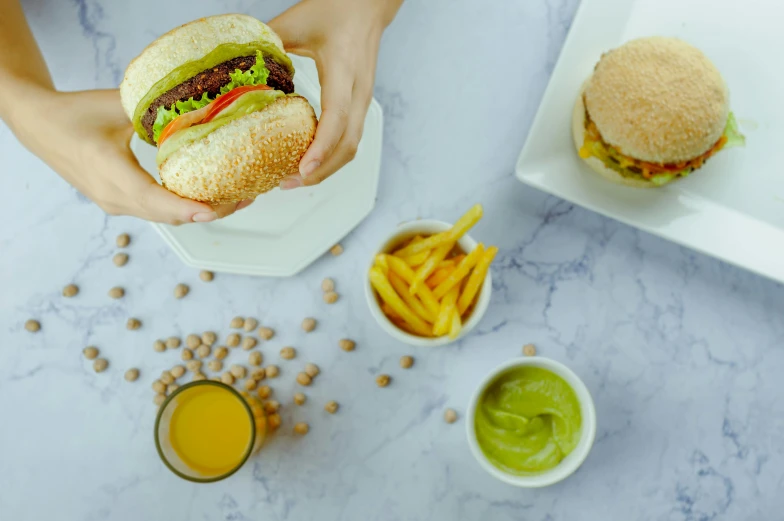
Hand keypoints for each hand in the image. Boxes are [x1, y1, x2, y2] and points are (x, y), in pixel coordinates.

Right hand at [10, 88, 252, 223]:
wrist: (38, 126)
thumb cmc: (73, 113)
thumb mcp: (115, 105)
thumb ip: (155, 110)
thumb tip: (200, 107)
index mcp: (109, 172)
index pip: (153, 199)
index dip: (185, 207)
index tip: (214, 209)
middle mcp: (113, 197)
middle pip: (168, 215)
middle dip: (209, 210)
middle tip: (245, 197)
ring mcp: (116, 204)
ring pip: (165, 217)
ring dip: (200, 211)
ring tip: (236, 198)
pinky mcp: (119, 202)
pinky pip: (158, 211)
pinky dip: (184, 207)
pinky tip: (208, 195)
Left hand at [270, 0, 402, 188]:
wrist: (367, 6)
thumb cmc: (336, 10)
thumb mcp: (296, 21)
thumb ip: (267, 42)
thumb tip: (237, 66)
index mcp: (345, 70)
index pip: (337, 117)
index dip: (321, 146)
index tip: (303, 168)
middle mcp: (359, 92)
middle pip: (348, 145)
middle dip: (320, 171)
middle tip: (287, 182)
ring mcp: (363, 101)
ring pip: (352, 147)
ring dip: (326, 169)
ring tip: (294, 179)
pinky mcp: (359, 105)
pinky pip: (349, 139)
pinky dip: (330, 156)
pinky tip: (307, 161)